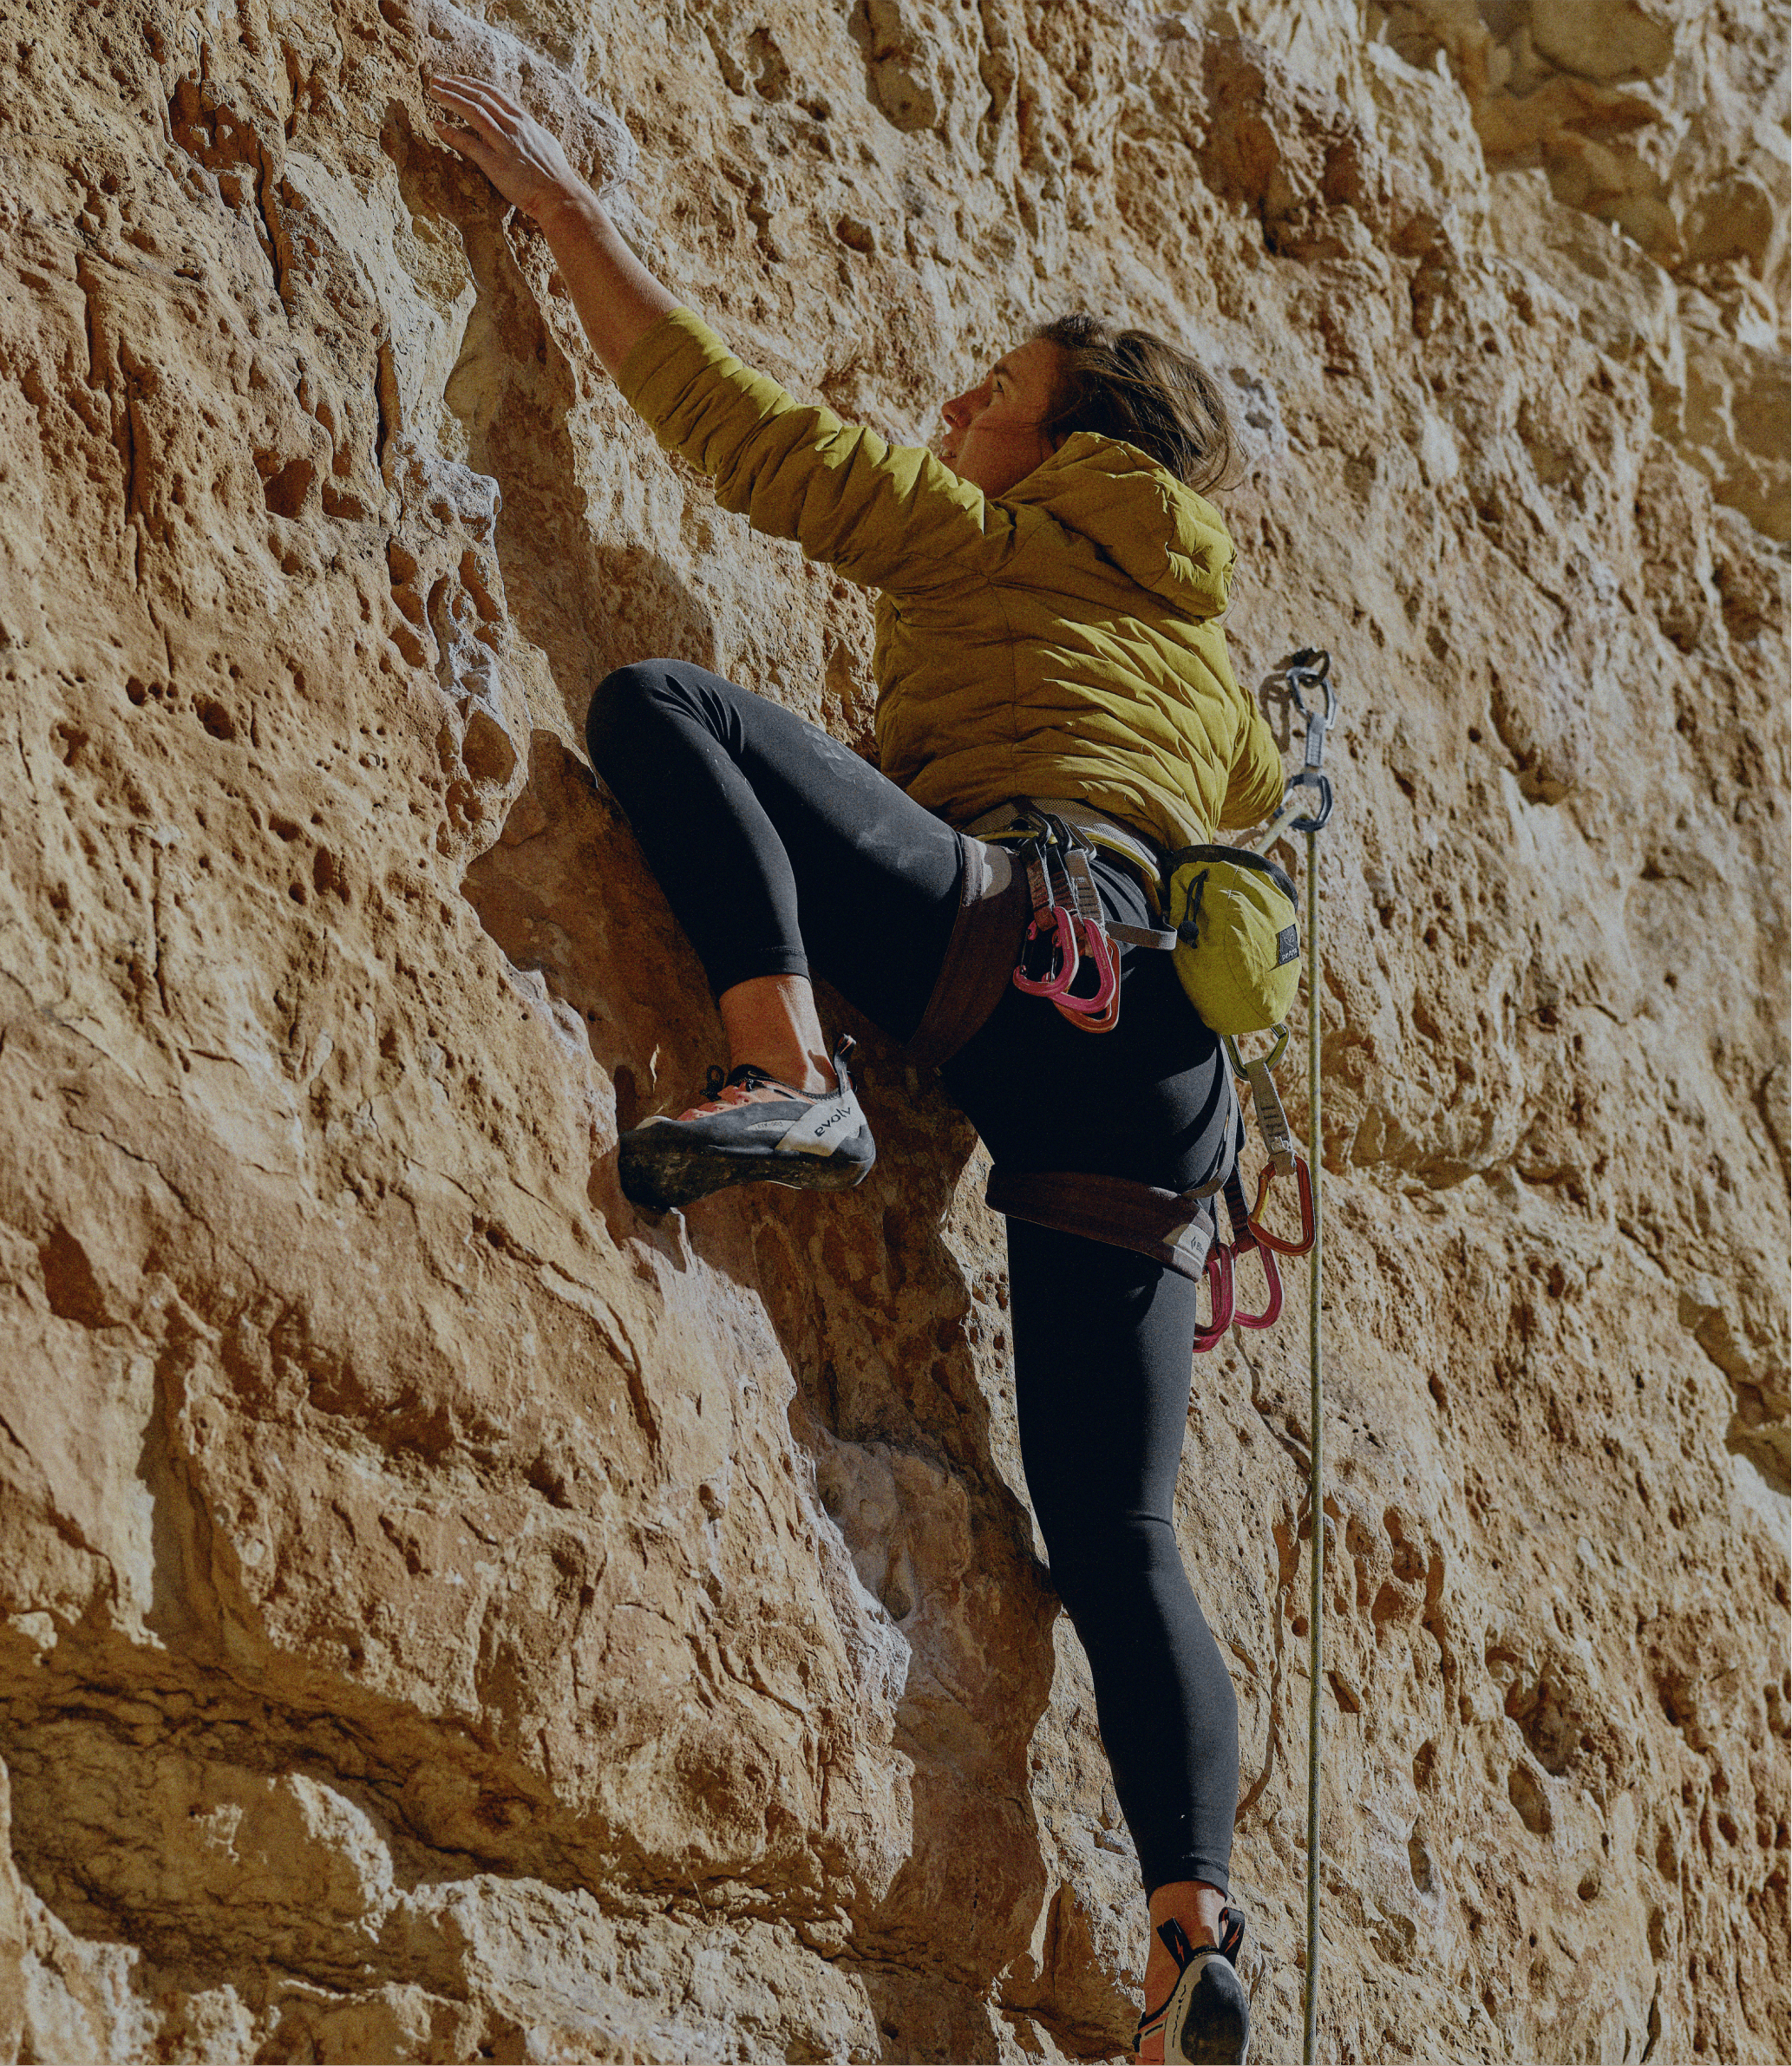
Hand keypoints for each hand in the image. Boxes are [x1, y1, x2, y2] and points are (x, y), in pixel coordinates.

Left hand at [429, 75, 584, 225]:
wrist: (560, 197)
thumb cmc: (556, 175)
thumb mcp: (545, 144)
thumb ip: (530, 132)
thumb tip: (525, 126)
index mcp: (523, 121)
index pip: (493, 94)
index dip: (472, 84)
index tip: (456, 79)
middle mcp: (513, 127)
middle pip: (479, 98)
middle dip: (455, 86)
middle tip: (436, 80)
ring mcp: (504, 144)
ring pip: (472, 112)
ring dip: (450, 99)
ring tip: (433, 92)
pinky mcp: (496, 164)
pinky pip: (469, 144)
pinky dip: (451, 133)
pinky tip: (437, 125)